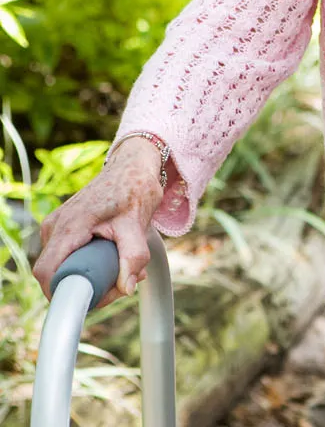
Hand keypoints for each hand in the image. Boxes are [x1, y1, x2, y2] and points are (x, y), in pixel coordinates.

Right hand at [32, 138, 164, 307]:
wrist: (132, 166)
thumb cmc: (134, 188)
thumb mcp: (138, 223)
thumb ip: (133, 256)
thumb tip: (126, 288)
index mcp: (68, 225)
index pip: (47, 272)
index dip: (64, 293)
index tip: (95, 298)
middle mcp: (55, 226)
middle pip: (56, 273)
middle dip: (88, 285)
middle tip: (121, 283)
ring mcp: (57, 226)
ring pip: (64, 265)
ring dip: (92, 274)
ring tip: (125, 268)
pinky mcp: (64, 227)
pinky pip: (69, 255)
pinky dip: (90, 263)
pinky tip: (115, 258)